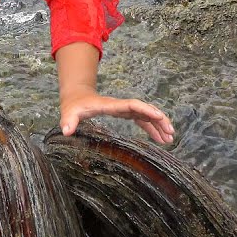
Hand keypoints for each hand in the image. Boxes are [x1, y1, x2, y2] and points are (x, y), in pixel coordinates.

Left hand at [60, 90, 174, 143]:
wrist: (76, 97)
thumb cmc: (73, 106)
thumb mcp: (69, 113)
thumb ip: (68, 122)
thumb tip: (66, 131)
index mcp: (112, 105)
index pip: (132, 105)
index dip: (145, 110)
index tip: (158, 116)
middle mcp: (121, 106)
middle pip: (144, 110)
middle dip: (159, 120)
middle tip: (170, 133)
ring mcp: (124, 109)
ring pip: (146, 116)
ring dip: (158, 125)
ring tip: (170, 139)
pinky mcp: (125, 114)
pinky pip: (142, 120)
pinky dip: (151, 128)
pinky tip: (159, 138)